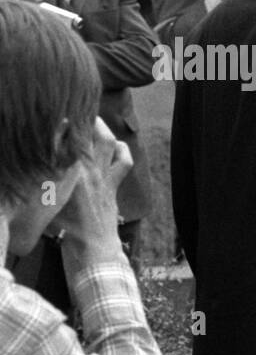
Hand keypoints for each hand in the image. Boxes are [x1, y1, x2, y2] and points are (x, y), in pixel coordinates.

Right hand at [49, 119, 130, 260]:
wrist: (92, 246)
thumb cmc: (64, 229)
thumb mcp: (47, 202)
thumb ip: (43, 182)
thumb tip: (32, 168)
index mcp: (70, 172)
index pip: (67, 139)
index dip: (63, 123)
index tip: (57, 112)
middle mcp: (89, 169)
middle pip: (88, 133)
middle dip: (82, 117)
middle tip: (74, 108)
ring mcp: (104, 175)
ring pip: (107, 141)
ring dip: (101, 128)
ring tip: (92, 119)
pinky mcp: (114, 184)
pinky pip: (124, 161)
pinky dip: (122, 150)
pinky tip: (116, 144)